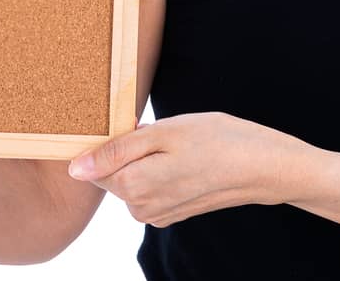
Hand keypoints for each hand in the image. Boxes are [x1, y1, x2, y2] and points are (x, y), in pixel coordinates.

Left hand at [64, 111, 314, 226]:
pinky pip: (149, 187)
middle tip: (159, 131)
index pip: (91, 164)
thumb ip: (115, 151)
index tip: (133, 125)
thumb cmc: (216, 141)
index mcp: (132, 186)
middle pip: (111, 172)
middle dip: (126, 149)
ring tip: (175, 145)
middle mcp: (139, 208)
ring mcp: (157, 214)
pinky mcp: (171, 213)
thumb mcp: (163, 133)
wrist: (263, 166)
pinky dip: (158, 170)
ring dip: (143, 158)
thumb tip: (76, 168)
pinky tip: (183, 158)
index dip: (108, 139)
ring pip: (130, 178)